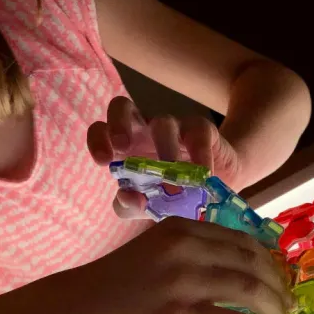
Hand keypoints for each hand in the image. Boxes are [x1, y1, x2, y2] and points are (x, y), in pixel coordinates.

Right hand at [49, 217, 293, 313]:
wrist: (69, 312)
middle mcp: (186, 248)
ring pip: (250, 290)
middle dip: (279, 288)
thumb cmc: (110, 287)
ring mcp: (182, 282)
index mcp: (182, 229)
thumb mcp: (154, 254)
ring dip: (274, 310)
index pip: (244, 241)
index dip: (270, 263)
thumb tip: (239, 277)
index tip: (281, 282)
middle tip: (288, 308)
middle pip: (253, 264)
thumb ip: (191, 256)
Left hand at [87, 96, 243, 218]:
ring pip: (163, 124)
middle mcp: (143, 129)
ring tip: (172, 182)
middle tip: (123, 147)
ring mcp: (172, 126)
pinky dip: (199, 155)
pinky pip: (197, 134)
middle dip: (118, 123)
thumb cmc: (172, 193)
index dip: (97, 140)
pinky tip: (204, 176)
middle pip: (121, 107)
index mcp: (124, 146)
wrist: (215, 189)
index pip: (100, 130)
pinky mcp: (201, 129)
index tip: (103, 161)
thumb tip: (128, 198)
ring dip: (165, 150)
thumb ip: (128, 206)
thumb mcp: (146, 205)